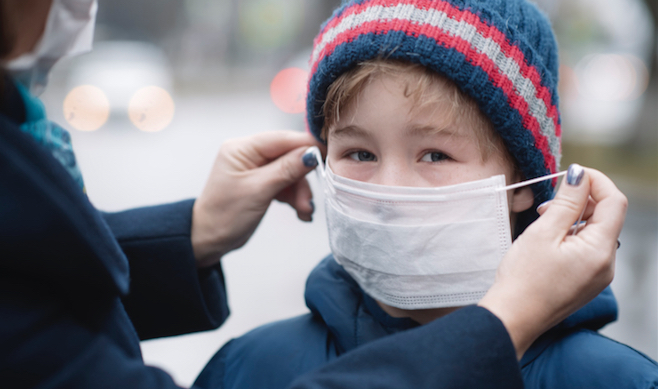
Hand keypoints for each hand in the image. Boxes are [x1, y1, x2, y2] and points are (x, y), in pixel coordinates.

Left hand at [191, 131, 320, 267]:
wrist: (209, 240)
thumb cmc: (224, 216)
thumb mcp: (258, 191)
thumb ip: (286, 169)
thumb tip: (312, 152)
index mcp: (241, 148)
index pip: (282, 139)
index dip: (307, 146)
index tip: (328, 156)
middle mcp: (248, 154)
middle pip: (289, 156)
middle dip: (302, 179)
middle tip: (308, 200)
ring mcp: (255, 168)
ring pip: (290, 172)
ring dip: (300, 192)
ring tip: (303, 211)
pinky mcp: (261, 182)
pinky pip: (285, 183)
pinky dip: (294, 197)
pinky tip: (300, 212)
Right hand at [478, 165, 626, 358]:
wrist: (513, 318)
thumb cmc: (523, 279)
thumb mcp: (543, 232)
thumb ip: (566, 202)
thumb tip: (580, 175)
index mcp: (600, 250)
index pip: (615, 202)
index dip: (596, 181)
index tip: (572, 173)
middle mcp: (607, 264)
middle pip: (608, 216)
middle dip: (583, 200)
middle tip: (549, 202)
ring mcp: (599, 275)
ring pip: (597, 232)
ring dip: (575, 217)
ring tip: (544, 220)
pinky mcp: (587, 281)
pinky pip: (589, 248)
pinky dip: (573, 235)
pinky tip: (549, 239)